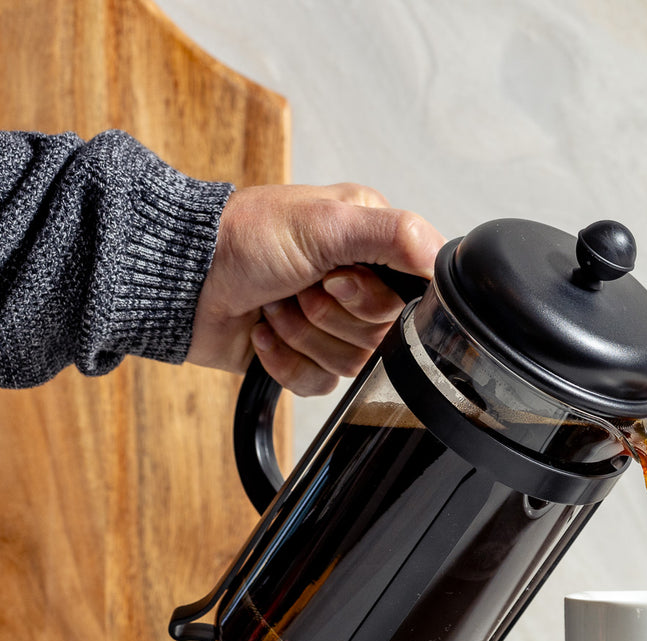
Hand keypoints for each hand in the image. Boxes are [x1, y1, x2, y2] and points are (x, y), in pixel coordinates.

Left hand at [188, 183, 444, 395]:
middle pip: (383, 335)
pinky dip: (285, 360)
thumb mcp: (325, 222)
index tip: (336, 279)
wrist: (179, 281)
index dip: (374, 299)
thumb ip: (393, 233)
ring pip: (353, 364)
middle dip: (330, 315)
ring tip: (275, 305)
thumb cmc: (240, 238)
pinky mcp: (305, 356)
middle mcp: (357, 284)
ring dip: (303, 335)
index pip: (414, 295)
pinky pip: (321, 384)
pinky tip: (264, 332)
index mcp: (371, 244)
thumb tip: (440, 257)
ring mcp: (331, 323)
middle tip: (298, 287)